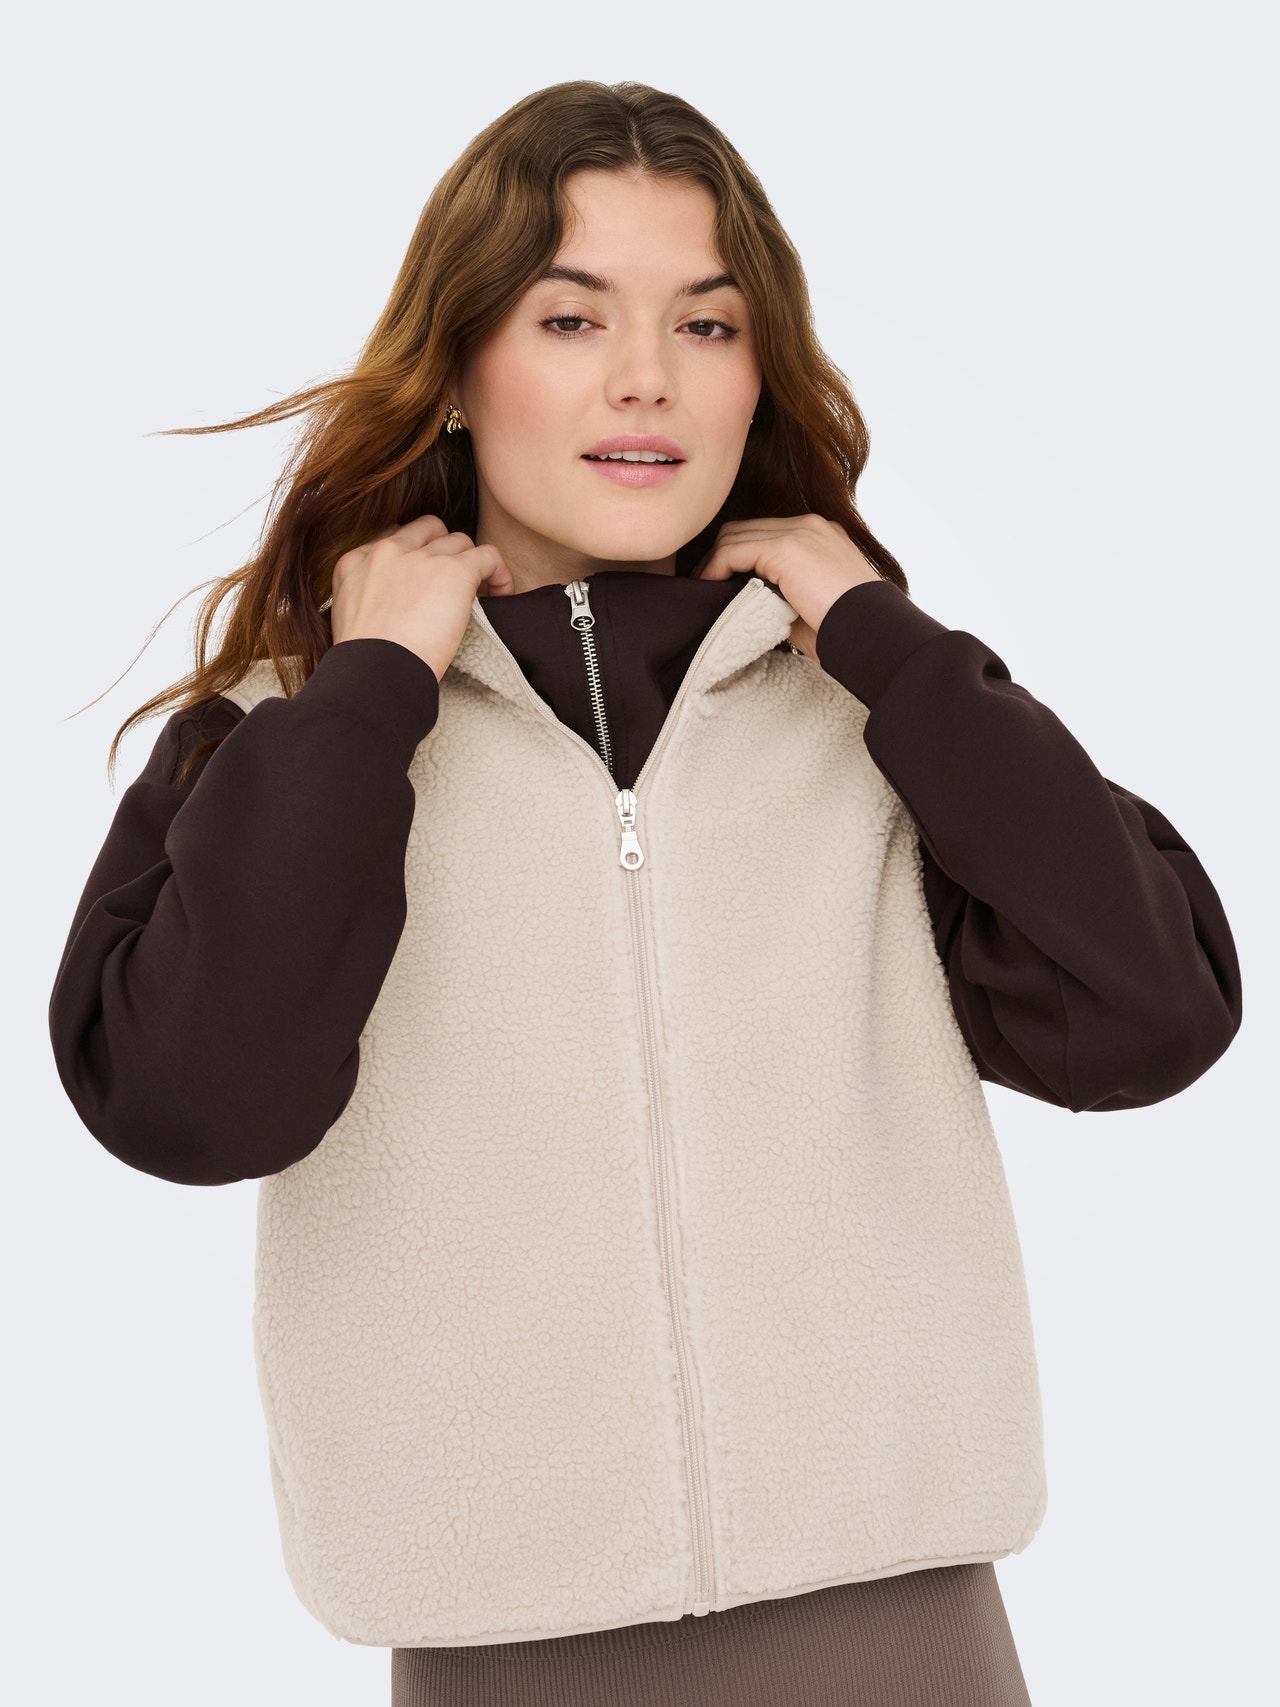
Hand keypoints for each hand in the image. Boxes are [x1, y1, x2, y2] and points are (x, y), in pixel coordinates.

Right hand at [329, 514, 513, 681]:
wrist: (377, 671)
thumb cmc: (365, 663)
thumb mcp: (345, 619)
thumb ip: (365, 598)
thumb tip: (391, 608)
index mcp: (355, 562)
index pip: (392, 538)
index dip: (414, 555)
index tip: (424, 580)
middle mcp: (388, 551)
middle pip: (428, 530)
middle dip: (443, 550)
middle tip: (451, 584)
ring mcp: (422, 558)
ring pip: (460, 541)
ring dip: (470, 564)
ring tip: (480, 593)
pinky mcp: (455, 571)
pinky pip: (489, 556)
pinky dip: (500, 573)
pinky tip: (501, 595)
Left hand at [693, 515, 881, 661]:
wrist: (873, 633)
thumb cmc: (847, 631)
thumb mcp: (812, 602)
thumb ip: (783, 590)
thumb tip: (746, 598)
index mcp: (821, 536)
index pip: (767, 533)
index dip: (738, 555)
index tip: (719, 581)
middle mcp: (810, 526)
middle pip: (747, 528)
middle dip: (722, 554)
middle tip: (704, 583)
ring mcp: (799, 532)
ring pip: (736, 535)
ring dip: (715, 561)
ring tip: (702, 587)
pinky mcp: (786, 547)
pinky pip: (734, 550)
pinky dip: (716, 567)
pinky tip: (709, 587)